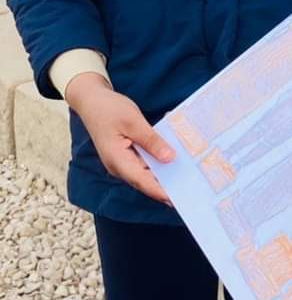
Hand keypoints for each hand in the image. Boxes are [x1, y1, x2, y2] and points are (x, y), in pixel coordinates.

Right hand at [65, 73, 174, 204]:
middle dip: (166, 186)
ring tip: (187, 177)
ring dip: (164, 174)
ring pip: (146, 173)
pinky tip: (174, 159)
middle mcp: (119, 167)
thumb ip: (151, 141)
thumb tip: (169, 158)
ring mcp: (122, 162)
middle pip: (146, 181)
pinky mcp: (127, 155)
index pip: (143, 181)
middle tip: (191, 190)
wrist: (91, 101)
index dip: (161, 191)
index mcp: (118, 161)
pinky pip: (145, 163)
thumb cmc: (109, 109)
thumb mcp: (133, 121)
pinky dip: (158, 163)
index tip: (179, 199)